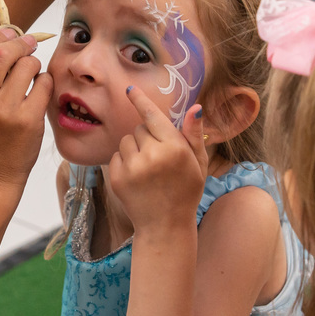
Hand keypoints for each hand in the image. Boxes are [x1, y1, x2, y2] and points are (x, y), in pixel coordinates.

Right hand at [0, 27, 52, 189]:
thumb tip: (7, 31)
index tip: (8, 33)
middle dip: (18, 42)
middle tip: (28, 43)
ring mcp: (1, 113)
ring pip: (26, 65)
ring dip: (33, 63)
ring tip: (30, 74)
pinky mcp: (27, 123)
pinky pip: (43, 84)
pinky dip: (44, 81)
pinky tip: (38, 92)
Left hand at [108, 86, 208, 233]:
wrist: (165, 226)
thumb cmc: (185, 191)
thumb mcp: (198, 163)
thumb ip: (194, 134)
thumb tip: (195, 107)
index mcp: (174, 148)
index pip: (152, 116)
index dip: (140, 101)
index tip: (129, 90)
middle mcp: (152, 155)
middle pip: (139, 128)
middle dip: (146, 137)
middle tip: (158, 158)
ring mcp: (132, 167)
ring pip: (126, 141)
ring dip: (134, 149)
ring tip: (147, 168)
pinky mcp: (117, 178)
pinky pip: (116, 156)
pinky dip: (124, 163)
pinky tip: (137, 178)